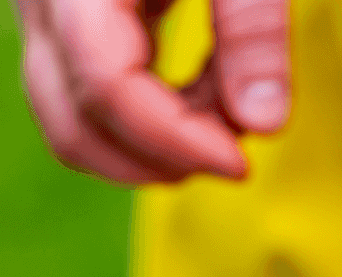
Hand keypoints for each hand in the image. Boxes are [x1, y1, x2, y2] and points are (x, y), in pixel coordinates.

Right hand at [14, 0, 289, 182]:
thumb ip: (253, 29)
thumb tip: (263, 126)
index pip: (107, 90)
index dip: (177, 142)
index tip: (243, 164)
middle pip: (74, 124)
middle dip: (160, 158)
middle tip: (235, 151)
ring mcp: (46, 13)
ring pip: (78, 122)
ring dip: (159, 144)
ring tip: (230, 107)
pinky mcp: (72, 23)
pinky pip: (98, 98)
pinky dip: (158, 117)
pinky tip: (214, 89)